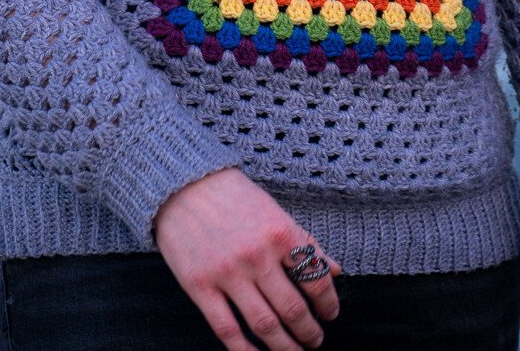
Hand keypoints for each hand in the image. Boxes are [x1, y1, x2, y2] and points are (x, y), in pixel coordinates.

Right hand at [154, 168, 341, 349]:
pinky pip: (227, 330)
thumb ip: (305, 242)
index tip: (330, 314)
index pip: (315, 279)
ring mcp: (228, 273)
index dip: (328, 303)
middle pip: (292, 309)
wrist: (183, 184)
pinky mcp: (200, 287)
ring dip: (285, 347)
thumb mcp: (275, 211)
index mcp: (280, 232)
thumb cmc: (233, 197)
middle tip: (315, 340)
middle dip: (309, 331)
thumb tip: (336, 270)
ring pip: (264, 325)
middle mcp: (257, 255)